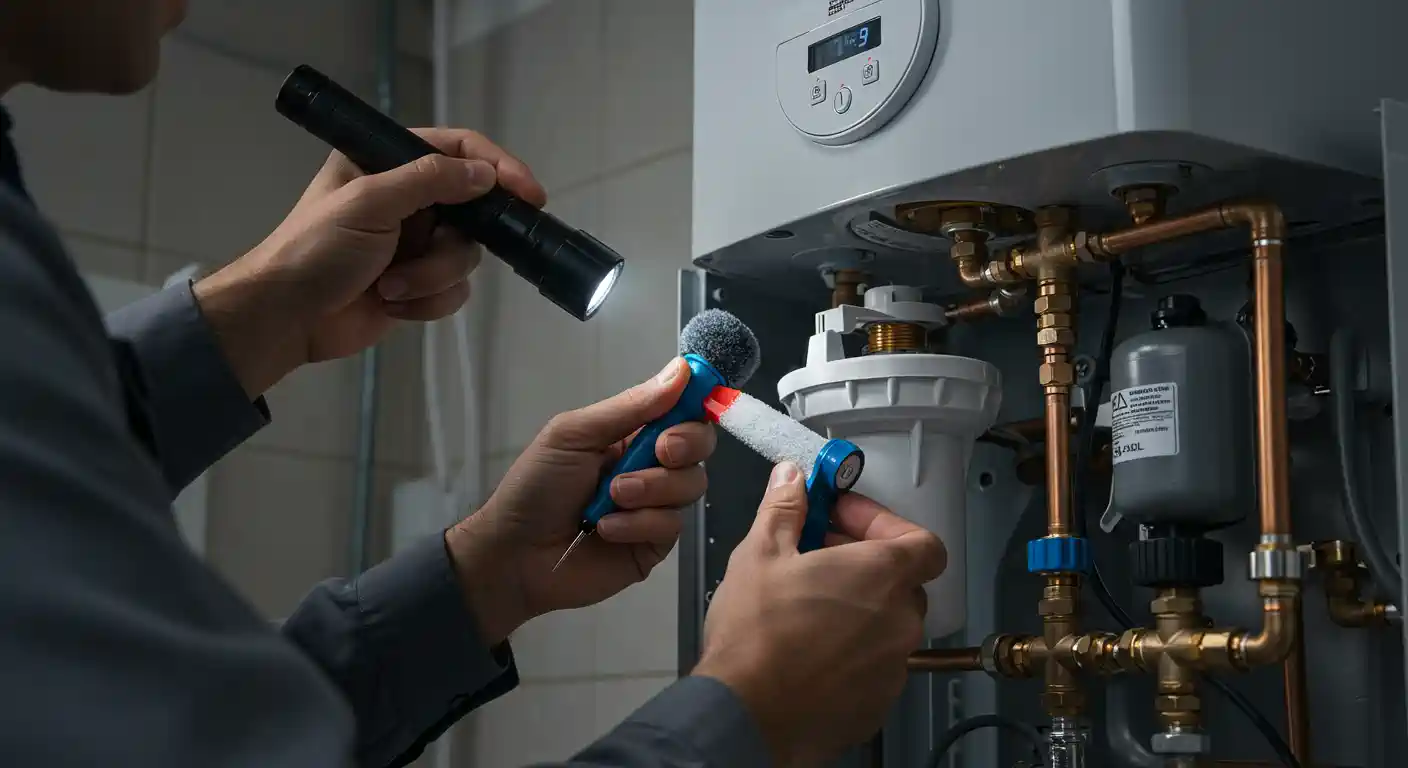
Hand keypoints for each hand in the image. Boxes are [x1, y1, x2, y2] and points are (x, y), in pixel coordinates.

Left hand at [194, 129, 546, 396]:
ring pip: (465, 257)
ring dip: (432, 277)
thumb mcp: (369, 202)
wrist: (285, 319)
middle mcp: (406, 199)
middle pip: (472, 212)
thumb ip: (430, 181)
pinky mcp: (416, 285)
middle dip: (451, 245)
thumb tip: (486, 175)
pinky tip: (392, 306)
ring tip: (391, 288)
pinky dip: (427, 302)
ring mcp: (413, 244)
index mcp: (386, 163)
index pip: (457, 150)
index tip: (529, 195)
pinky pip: (453, 291)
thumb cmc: (316, 250)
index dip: (498, 168)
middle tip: (437, 254)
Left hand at [446, 357, 715, 643]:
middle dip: (685, 444)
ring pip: (691, 485)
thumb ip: (630, 406)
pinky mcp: (655, 543)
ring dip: (651, 488)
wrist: (515, 555)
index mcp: (631, 434)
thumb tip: (682, 369)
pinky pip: (672, 525)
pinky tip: (605, 529)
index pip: (682, 410)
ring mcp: (656, 506)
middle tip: (660, 451)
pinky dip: (638, 523)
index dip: (696, 403)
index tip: (697, 401)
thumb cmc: (536, 487)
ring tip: (610, 498)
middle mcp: (650, 466)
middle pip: (700, 446)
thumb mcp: (575, 435)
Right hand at [692, 462, 945, 765]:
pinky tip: (808, 649)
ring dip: (857, 610)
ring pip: (886, 626)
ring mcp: (893, 667)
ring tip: (807, 606)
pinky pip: (874, 665)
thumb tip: (793, 479)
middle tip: (819, 556)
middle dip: (864, 565)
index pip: (924, 543)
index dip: (886, 526)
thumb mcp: (761, 553)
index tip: (847, 521)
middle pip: (901, 582)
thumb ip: (786, 509)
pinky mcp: (878, 703)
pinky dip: (851, 652)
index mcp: (882, 575)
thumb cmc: (757, 635)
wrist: (746, 715)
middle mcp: (900, 621)